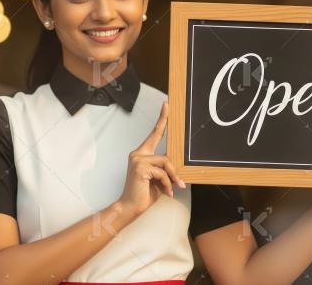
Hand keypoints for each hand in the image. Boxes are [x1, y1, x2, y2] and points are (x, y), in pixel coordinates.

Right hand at [117, 101, 185, 215]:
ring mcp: (138, 159)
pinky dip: (167, 184)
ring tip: (172, 191)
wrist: (130, 207)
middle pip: (165, 155)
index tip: (167, 105)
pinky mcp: (140, 167)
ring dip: (172, 179)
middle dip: (174, 170)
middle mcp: (138, 154)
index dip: (162, 119)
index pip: (154, 134)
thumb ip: (165, 169)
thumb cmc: (144, 194)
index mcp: (141, 154)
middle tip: (181, 183)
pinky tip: (166, 193)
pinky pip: (162, 172)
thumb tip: (180, 167)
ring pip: (166, 163)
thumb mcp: (158, 179)